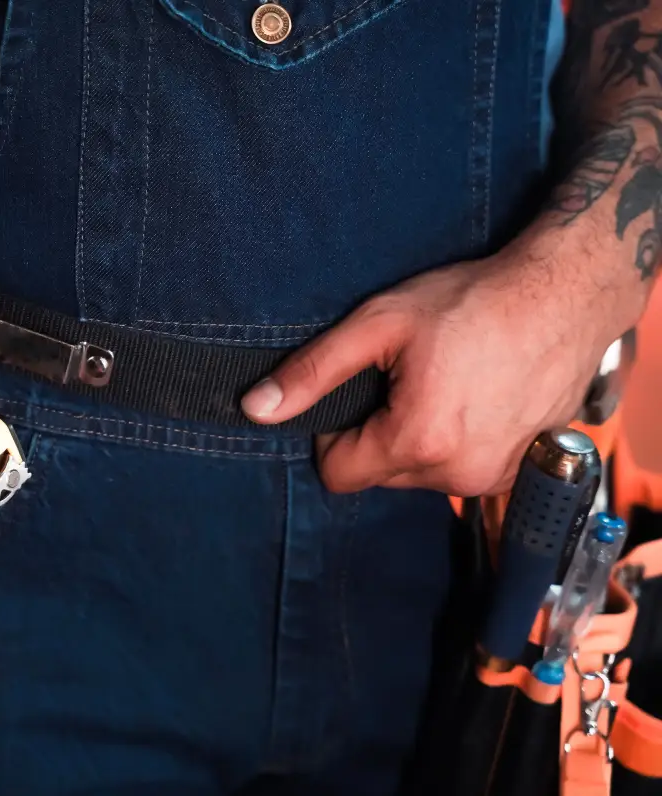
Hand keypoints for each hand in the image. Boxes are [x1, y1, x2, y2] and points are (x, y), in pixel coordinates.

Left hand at [241, 234, 620, 495]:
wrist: (562, 296)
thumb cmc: (471, 301)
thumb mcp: (378, 325)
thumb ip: (312, 373)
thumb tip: (255, 410)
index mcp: (417, 441)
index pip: (337, 474)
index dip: (332, 436)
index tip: (355, 395)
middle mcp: (456, 474)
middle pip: (378, 475)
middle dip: (376, 435)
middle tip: (403, 380)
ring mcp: (491, 478)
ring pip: (418, 474)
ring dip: (415, 439)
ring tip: (441, 384)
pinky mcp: (516, 471)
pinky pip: (458, 470)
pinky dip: (452, 443)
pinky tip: (471, 398)